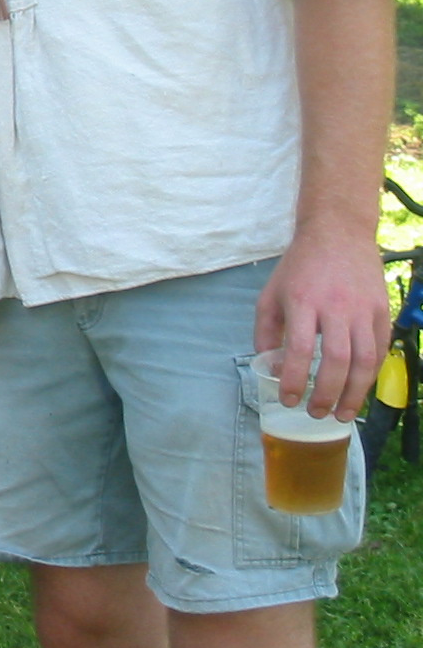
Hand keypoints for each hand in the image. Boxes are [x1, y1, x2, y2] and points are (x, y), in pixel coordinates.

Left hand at [255, 230, 389, 420]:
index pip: (298, 349)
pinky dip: (371, 373)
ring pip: (364, 359)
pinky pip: (380, 349)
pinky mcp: (381, 310)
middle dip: (327, 393)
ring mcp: (362, 309)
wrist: (338, 233)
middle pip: (336, 359)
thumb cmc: (299, 267)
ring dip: (355, 392)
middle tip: (317, 413)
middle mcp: (334, 306)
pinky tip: (360, 388)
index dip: (293, 379)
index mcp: (302, 301)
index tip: (288, 399)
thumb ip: (265, 331)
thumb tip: (270, 366)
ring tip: (342, 413)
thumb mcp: (271, 294)